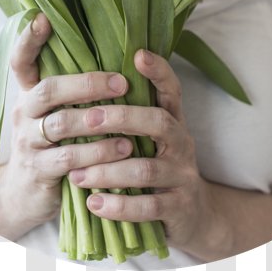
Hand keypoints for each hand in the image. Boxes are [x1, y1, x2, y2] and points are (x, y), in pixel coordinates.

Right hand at [0, 13, 133, 235]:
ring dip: (99, 121)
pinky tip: (123, 150)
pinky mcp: (38, 170)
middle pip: (48, 89)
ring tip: (130, 121)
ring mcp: (28, 142)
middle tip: (123, 82)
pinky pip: (68, 158)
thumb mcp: (57, 115)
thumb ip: (75, 91)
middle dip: (87, 83)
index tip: (42, 17)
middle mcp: (24, 112)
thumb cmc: (53, 146)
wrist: (25, 198)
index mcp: (29, 93)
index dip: (29, 40)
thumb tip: (118, 53)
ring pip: (61, 124)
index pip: (21, 61)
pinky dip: (98, 154)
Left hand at [64, 49, 224, 253]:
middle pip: (157, 122)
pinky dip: (118, 206)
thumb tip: (87, 85)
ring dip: (107, 171)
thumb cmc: (159, 168)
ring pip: (145, 169)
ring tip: (76, 175)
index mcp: (173, 121)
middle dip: (121, 118)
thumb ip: (130, 117)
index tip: (138, 55)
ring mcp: (182, 176)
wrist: (195, 215)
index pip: (171, 89)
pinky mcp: (179, 207)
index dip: (158, 71)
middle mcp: (182, 143)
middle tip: (87, 119)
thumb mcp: (151, 139)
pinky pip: (148, 207)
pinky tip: (93, 204)